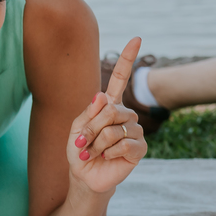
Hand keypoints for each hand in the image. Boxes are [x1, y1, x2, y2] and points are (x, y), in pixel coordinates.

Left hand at [68, 37, 146, 194]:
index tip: (137, 39)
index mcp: (110, 105)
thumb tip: (102, 95)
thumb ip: (89, 112)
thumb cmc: (80, 150)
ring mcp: (134, 131)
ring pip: (115, 128)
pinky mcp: (139, 149)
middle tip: (82, 143)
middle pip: (112, 109)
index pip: (121, 78)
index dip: (128, 58)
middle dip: (92, 127)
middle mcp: (125, 115)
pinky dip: (110, 153)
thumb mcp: (76, 128)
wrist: (85, 177)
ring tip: (92, 153)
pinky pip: (125, 144)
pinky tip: (107, 158)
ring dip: (98, 143)